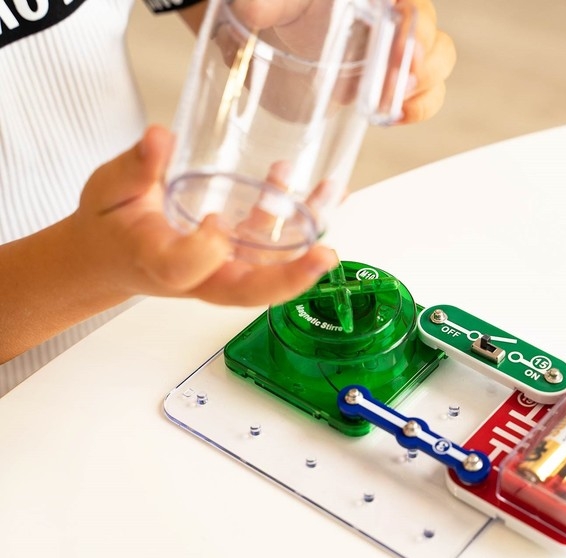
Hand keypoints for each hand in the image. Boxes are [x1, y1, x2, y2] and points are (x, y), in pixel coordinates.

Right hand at [74, 125, 337, 306]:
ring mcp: (225, 268)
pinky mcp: (239, 255)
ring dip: (309, 239)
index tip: (213, 223)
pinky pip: (276, 245)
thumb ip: (135, 168)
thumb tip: (159, 138)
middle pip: (246, 290)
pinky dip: (302, 220)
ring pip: (271, 268)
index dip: (203, 252)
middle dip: (288, 278)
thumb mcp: (110, 191)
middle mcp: (199, 275)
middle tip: (324, 257)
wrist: (116, 255)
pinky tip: (323, 190)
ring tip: (334, 198)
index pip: (182, 269)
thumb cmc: (112, 226)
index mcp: (158, 263)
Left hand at [230, 0, 455, 123]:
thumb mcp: (274, 5)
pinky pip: (424, 92)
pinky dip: (421, 106)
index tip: (403, 28)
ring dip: (428, 80)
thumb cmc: (282, 12)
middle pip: (427, 24)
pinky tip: (398, 114)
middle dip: (424, 50)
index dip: (411, 11)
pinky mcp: (389, 82)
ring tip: (400, 98)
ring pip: (437, 56)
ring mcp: (393, 50)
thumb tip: (249, 9)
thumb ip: (269, 3)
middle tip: (404, 73)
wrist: (277, 44)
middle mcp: (388, 14)